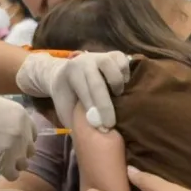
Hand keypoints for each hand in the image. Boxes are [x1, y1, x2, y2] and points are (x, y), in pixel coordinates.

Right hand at [0, 95, 35, 179]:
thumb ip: (9, 115)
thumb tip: (12, 124)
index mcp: (22, 115)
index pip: (33, 134)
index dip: (22, 139)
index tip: (10, 141)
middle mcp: (23, 132)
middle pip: (30, 150)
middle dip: (18, 152)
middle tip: (2, 152)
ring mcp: (15, 149)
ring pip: (23, 164)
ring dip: (12, 164)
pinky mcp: (5, 163)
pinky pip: (13, 175)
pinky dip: (5, 173)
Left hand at [15, 51, 129, 129]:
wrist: (65, 75)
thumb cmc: (67, 98)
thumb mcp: (66, 109)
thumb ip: (76, 118)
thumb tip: (90, 136)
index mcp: (71, 72)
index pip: (84, 92)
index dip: (94, 110)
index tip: (103, 127)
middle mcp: (85, 61)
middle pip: (98, 83)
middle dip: (106, 105)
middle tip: (112, 123)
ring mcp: (100, 56)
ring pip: (112, 66)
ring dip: (117, 85)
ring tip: (117, 98)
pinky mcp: (113, 54)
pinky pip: (123, 60)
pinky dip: (125, 74)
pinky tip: (123, 87)